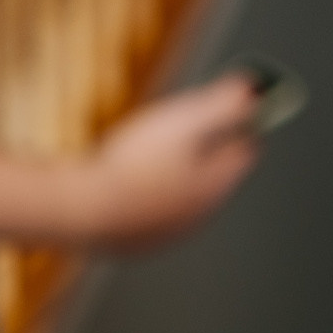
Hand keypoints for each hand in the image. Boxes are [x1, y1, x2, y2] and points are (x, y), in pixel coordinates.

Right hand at [75, 74, 262, 251]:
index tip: (221, 105)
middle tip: (177, 124)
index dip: (237, 123)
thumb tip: (253, 88)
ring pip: (182, 195)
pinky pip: (152, 212)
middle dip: (204, 148)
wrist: (79, 212)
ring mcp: (167, 233)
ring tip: (146, 150)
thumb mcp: (183, 122)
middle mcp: (197, 216)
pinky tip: (125, 178)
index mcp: (215, 186)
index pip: (246, 150)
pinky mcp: (137, 243)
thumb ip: (223, 104)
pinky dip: (146, 194)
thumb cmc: (131, 166)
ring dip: (173, 172)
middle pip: (214, 175)